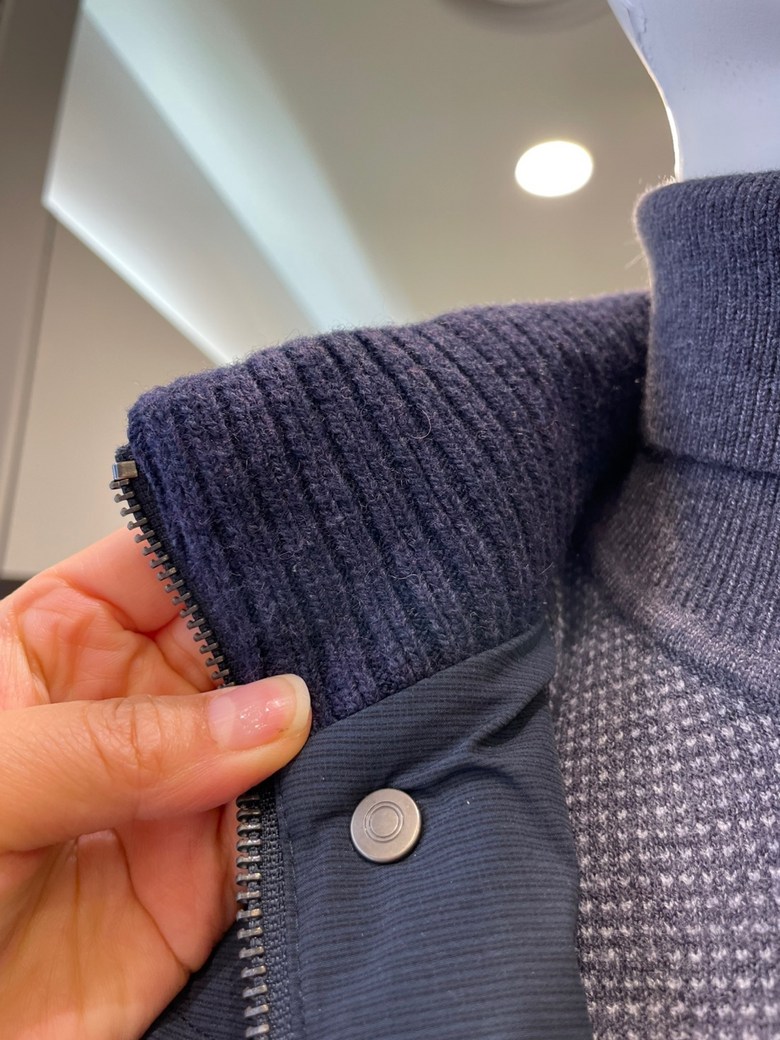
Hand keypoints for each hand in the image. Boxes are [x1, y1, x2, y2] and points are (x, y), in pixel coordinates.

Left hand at [0, 528, 311, 1039]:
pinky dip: (318, 810)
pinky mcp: (203, 885)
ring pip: (272, 736)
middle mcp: (124, 713)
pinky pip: (281, 832)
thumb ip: (117, 744)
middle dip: (290, 640)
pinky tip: (341, 783)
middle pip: (232, 647)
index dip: (223, 553)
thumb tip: (263, 712)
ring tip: (357, 705)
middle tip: (344, 637)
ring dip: (316, 724)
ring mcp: (171, 795)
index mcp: (55, 646)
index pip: (158, 569)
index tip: (295, 549)